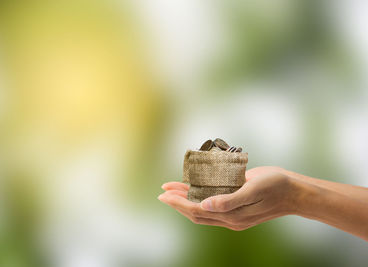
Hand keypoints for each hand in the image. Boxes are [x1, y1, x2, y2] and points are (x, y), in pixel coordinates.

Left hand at [158, 168, 298, 230]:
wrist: (294, 191)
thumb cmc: (276, 188)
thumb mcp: (253, 190)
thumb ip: (229, 200)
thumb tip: (204, 205)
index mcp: (232, 216)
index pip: (197, 210)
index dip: (178, 203)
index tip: (164, 194)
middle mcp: (230, 216)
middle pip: (196, 211)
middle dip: (177, 202)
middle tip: (162, 192)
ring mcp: (233, 211)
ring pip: (202, 207)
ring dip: (186, 198)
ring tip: (172, 189)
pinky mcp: (236, 203)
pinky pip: (212, 202)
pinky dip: (200, 195)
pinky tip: (193, 187)